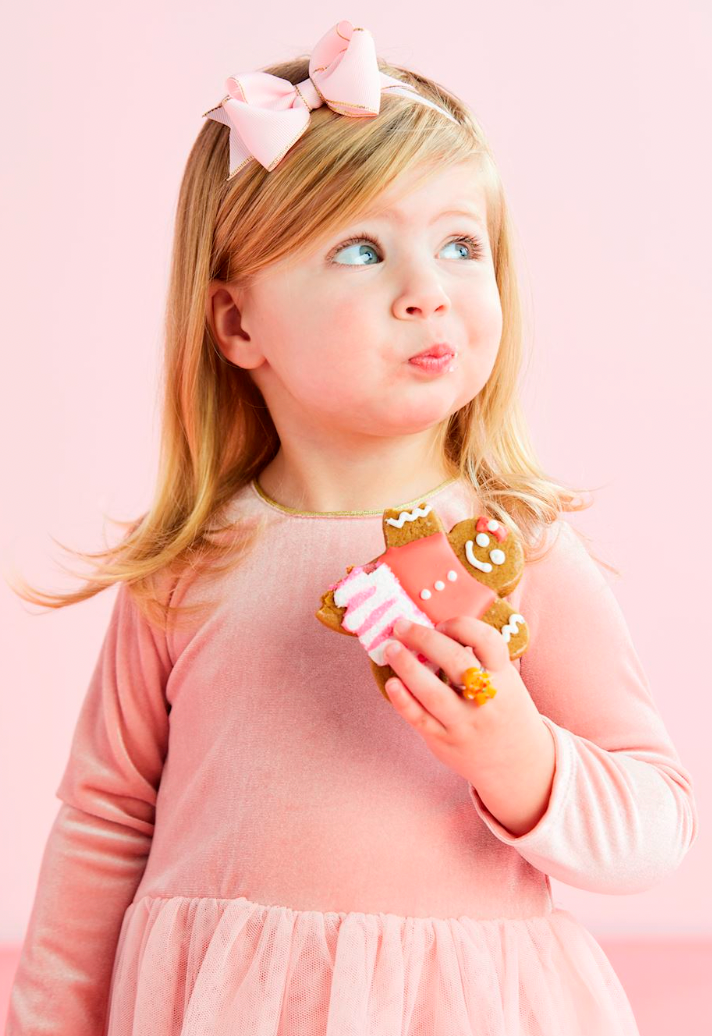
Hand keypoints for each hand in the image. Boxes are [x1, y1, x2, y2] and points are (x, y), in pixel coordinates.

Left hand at [383, 616, 541, 784]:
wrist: (518, 763)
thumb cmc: (505, 709)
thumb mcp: (506, 679)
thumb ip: (483, 654)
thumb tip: (454, 617)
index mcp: (504, 677)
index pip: (487, 641)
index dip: (461, 626)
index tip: (440, 623)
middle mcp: (486, 699)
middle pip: (455, 662)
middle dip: (424, 639)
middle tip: (401, 626)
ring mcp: (465, 723)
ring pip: (433, 692)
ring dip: (407, 667)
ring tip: (390, 648)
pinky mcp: (446, 741)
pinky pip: (421, 719)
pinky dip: (403, 701)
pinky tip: (391, 683)